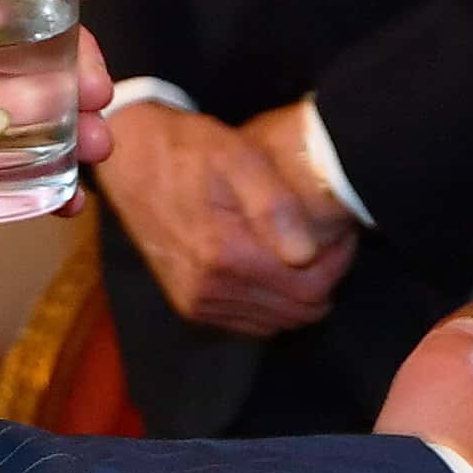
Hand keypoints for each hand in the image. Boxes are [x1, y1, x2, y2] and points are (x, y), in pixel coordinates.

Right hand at [93, 100, 354, 335]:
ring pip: (276, 322)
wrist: (130, 158)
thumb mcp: (237, 156)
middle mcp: (209, 291)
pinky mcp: (190, 306)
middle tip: (330, 241)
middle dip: (323, 279)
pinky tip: (275, 267)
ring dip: (299, 293)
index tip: (343, 233)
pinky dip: (272, 303)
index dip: (338, 263)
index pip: (310, 288)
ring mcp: (198, 303)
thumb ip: (274, 204)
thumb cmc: (188, 149)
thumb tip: (304, 253)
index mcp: (224, 256)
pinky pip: (250, 323)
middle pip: (297, 312)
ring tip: (304, 251)